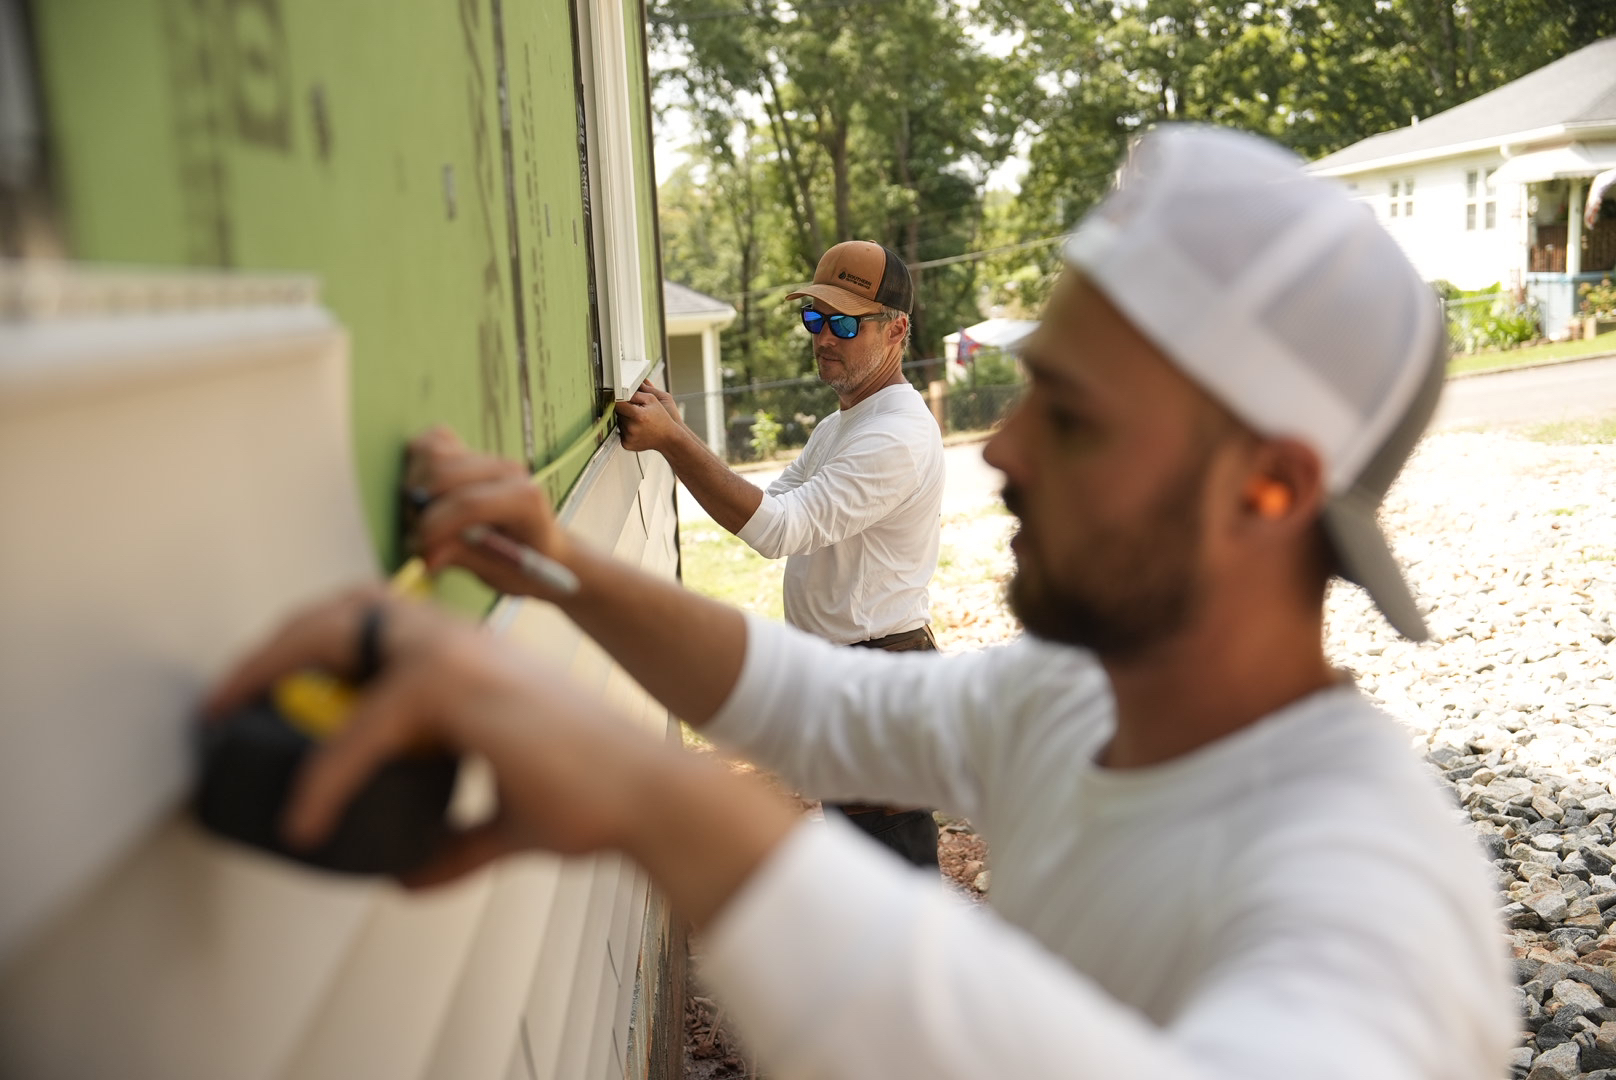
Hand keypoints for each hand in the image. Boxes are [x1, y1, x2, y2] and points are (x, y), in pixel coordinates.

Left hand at [205, 588, 665, 885]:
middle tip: (226, 696)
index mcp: (474, 659)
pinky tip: (307, 819)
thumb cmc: (594, 799)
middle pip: (346, 607)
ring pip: (339, 634)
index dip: (316, 643)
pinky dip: (324, 776)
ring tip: (227, 711)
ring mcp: (458, 658)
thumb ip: (453, 840)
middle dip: (276, 643)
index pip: (378, 622)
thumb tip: (403, 875)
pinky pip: (360, 732)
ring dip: (271, 668)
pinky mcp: (455, 693)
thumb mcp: (506, 817)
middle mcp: (461, 643)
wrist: (647, 799)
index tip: (267, 689)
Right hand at [406, 426, 573, 600]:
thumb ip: (462, 557)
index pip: (469, 503)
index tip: (417, 548)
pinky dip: (418, 464)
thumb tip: (426, 555)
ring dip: (416, 485)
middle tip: (417, 538)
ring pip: (432, 453)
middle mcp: (508, 470)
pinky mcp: (470, 452)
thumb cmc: (523, 564)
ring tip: (421, 518)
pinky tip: (426, 495)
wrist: (539, 545)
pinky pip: (432, 442)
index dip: (434, 525)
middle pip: (443, 472)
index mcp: (524, 499)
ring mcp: (488, 457)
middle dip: (420, 507)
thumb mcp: (498, 571)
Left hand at [615, 380, 686, 452]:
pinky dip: (626, 430)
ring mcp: (628, 437)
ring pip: (619, 422)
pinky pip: (620, 432)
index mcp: (637, 415)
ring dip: (626, 419)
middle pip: (618, 413)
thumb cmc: (662, 419)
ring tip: (639, 421)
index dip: (619, 399)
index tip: (621, 398)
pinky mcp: (626, 444)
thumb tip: (622, 392)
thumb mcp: (652, 400)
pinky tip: (637, 429)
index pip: (617, 403)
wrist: (668, 438)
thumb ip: (635, 394)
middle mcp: (631, 428)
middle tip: (637, 412)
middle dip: (625, 410)